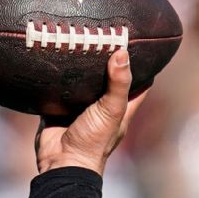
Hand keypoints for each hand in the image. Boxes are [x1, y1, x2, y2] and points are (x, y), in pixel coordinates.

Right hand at [35, 49, 147, 174]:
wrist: (60, 162)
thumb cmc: (93, 141)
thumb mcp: (111, 110)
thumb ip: (118, 84)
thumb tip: (123, 52)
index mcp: (121, 108)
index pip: (139, 84)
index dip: (142, 67)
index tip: (140, 45)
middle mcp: (102, 106)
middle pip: (108, 79)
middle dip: (107, 61)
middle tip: (104, 35)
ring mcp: (80, 107)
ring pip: (82, 82)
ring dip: (81, 67)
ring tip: (79, 39)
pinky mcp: (59, 108)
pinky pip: (59, 89)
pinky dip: (58, 77)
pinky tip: (55, 57)